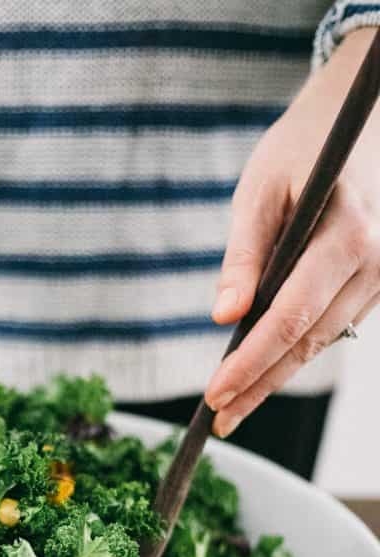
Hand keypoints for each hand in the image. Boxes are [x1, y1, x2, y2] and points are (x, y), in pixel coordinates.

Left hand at [205, 28, 379, 437]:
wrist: (366, 116)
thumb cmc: (304, 145)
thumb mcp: (261, 190)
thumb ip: (244, 255)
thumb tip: (225, 318)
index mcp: (348, 234)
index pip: (290, 318)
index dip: (250, 363)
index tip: (215, 395)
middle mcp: (377, 260)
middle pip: (309, 341)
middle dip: (260, 384)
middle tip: (220, 419)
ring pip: (326, 340)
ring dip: (279, 374)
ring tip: (235, 404)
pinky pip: (336, 324)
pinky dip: (300, 348)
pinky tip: (266, 367)